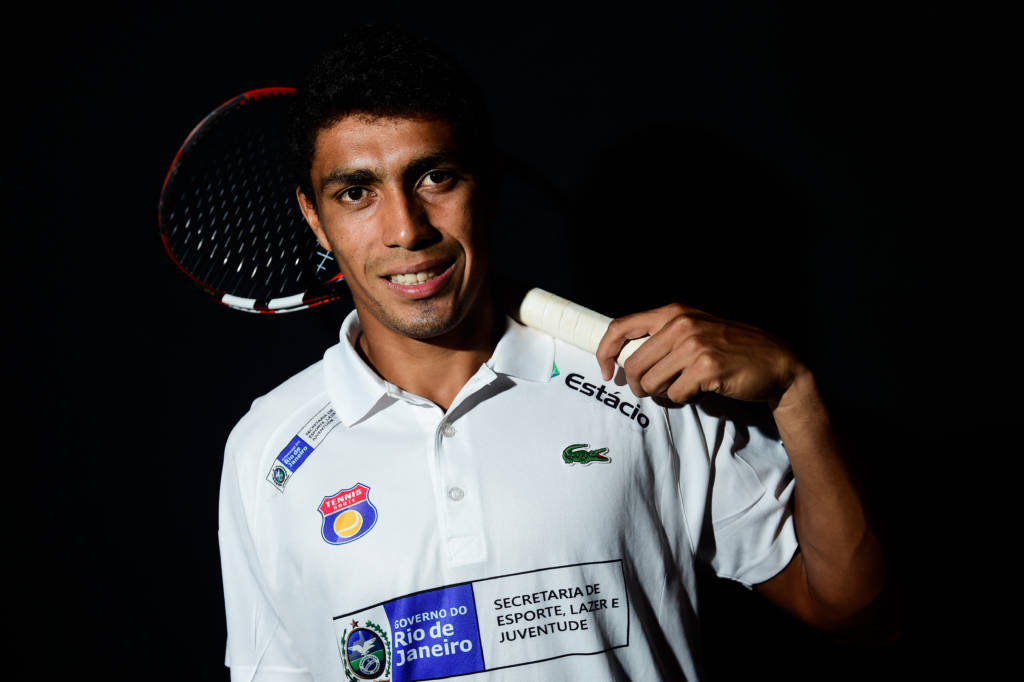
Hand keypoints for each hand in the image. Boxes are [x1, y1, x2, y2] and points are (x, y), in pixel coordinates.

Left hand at [595, 303, 806, 407]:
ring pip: (650, 383)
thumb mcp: (694, 329)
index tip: (606, 373)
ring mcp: (693, 345)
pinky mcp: (705, 368)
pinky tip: (700, 390)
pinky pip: (675, 395)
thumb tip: (623, 359)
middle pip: (633, 365)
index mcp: (672, 312)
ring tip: (682, 387)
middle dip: (638, 386)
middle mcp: (680, 324)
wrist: (775, 361)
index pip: (620, 327)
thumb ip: (662, 337)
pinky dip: (683, 400)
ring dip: (662, 394)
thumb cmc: (730, 349)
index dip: (604, 352)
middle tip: (654, 391)